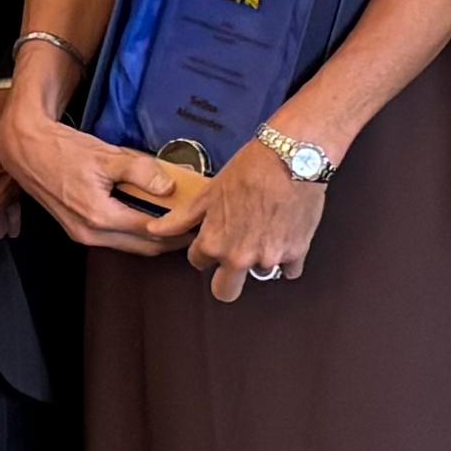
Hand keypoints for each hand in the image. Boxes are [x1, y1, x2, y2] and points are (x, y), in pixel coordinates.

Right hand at [0, 87, 179, 257]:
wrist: (26, 151)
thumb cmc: (62, 150)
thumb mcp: (106, 155)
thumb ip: (141, 172)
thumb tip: (169, 188)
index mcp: (100, 216)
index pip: (152, 231)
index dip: (178, 229)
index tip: (197, 222)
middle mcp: (90, 233)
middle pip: (143, 246)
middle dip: (171, 240)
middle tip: (194, 226)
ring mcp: (82, 234)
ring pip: (130, 245)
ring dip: (153, 237)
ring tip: (176, 221)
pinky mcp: (78, 229)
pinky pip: (115, 238)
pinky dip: (135, 231)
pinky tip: (148, 216)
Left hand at [159, 143, 327, 303]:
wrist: (291, 158)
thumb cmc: (249, 171)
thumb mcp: (208, 194)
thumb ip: (180, 219)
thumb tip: (154, 231)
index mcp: (214, 244)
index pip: (199, 263)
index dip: (206, 250)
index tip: (216, 236)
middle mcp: (240, 258)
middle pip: (226, 292)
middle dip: (227, 279)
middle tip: (236, 254)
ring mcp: (269, 258)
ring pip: (260, 273)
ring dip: (260, 258)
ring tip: (265, 228)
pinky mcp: (296, 254)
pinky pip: (289, 269)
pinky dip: (288, 256)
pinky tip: (285, 232)